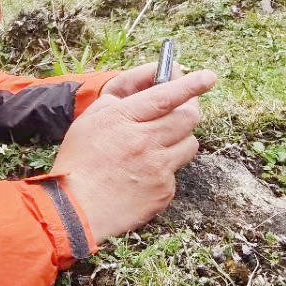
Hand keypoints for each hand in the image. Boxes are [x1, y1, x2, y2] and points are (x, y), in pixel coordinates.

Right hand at [54, 68, 216, 243]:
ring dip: (179, 140)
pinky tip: (144, 174)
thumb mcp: (88, 121)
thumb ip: (115, 104)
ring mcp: (158, 168)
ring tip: (157, 147)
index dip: (190, 84)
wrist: (77, 209)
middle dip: (188, 110)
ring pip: (189, 144)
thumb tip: (142, 95)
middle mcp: (145, 141)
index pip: (165, 96)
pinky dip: (166, 169)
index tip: (209, 76)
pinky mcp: (165, 191)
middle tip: (182, 111)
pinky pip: (176, 171)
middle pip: (187, 118)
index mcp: (123, 119)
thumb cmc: (78, 162)